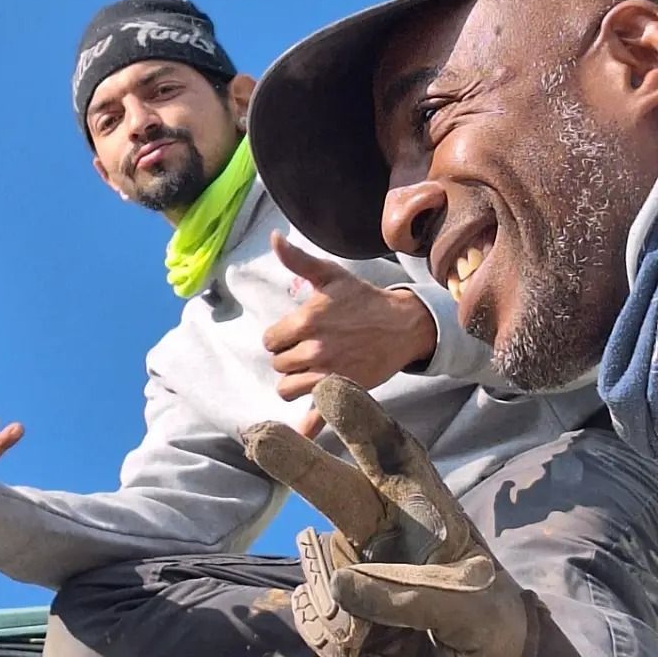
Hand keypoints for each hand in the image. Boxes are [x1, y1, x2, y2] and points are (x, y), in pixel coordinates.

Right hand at [242, 376, 542, 656]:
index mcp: (417, 505)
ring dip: (345, 604)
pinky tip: (370, 646)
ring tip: (390, 632)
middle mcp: (374, 524)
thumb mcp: (475, 610)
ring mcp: (348, 562)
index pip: (389, 454)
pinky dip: (342, 639)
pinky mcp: (330, 608)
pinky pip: (318, 618)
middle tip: (260, 438)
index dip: (360, 420)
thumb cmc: (482, 614)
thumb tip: (343, 583)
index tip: (330, 391)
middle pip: (330, 485)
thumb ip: (420, 595)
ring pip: (323, 564)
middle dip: (294, 459)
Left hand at [264, 232, 437, 437]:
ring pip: (288, 389)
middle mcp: (314, 350)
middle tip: (306, 350)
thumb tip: (274, 238)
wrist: (402, 325)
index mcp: (305, 322)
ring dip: (294, 383)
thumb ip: (298, 260)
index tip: (293, 335)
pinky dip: (307, 427)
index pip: (270, 341)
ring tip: (308, 372)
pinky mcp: (344, 392)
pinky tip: (299, 434)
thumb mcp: (329, 275)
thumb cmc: (361, 298)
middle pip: (279, 365)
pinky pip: (319, 417)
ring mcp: (329, 374)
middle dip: (287, 358)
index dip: (279, 338)